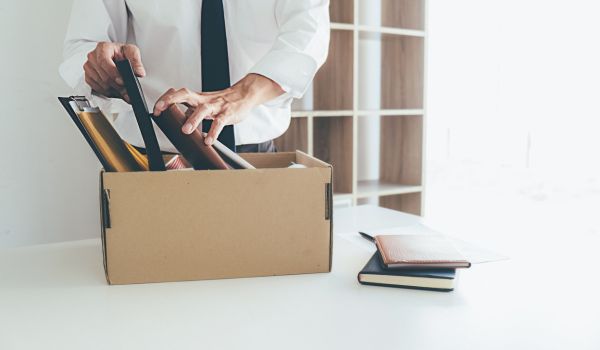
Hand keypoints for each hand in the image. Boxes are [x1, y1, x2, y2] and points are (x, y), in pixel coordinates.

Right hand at [83, 42, 145, 101]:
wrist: (116, 56)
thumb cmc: (122, 52)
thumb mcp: (132, 52)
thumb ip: (136, 61)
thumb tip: (139, 72)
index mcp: (103, 48)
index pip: (104, 61)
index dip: (113, 73)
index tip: (122, 82)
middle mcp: (93, 56)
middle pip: (104, 76)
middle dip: (117, 86)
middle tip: (128, 92)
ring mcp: (89, 67)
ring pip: (101, 84)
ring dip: (113, 91)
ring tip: (124, 92)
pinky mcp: (88, 76)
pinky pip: (97, 88)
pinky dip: (108, 92)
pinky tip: (116, 91)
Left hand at [153, 74, 283, 144]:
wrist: (245, 95)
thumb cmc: (224, 101)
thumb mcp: (205, 104)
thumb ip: (192, 110)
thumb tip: (178, 119)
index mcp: (197, 98)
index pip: (178, 93)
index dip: (166, 99)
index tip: (157, 108)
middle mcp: (204, 100)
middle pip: (185, 94)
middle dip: (171, 100)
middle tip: (161, 109)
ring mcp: (216, 106)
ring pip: (203, 109)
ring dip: (193, 119)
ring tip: (186, 130)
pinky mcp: (228, 113)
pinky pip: (220, 122)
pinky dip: (214, 131)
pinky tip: (209, 140)